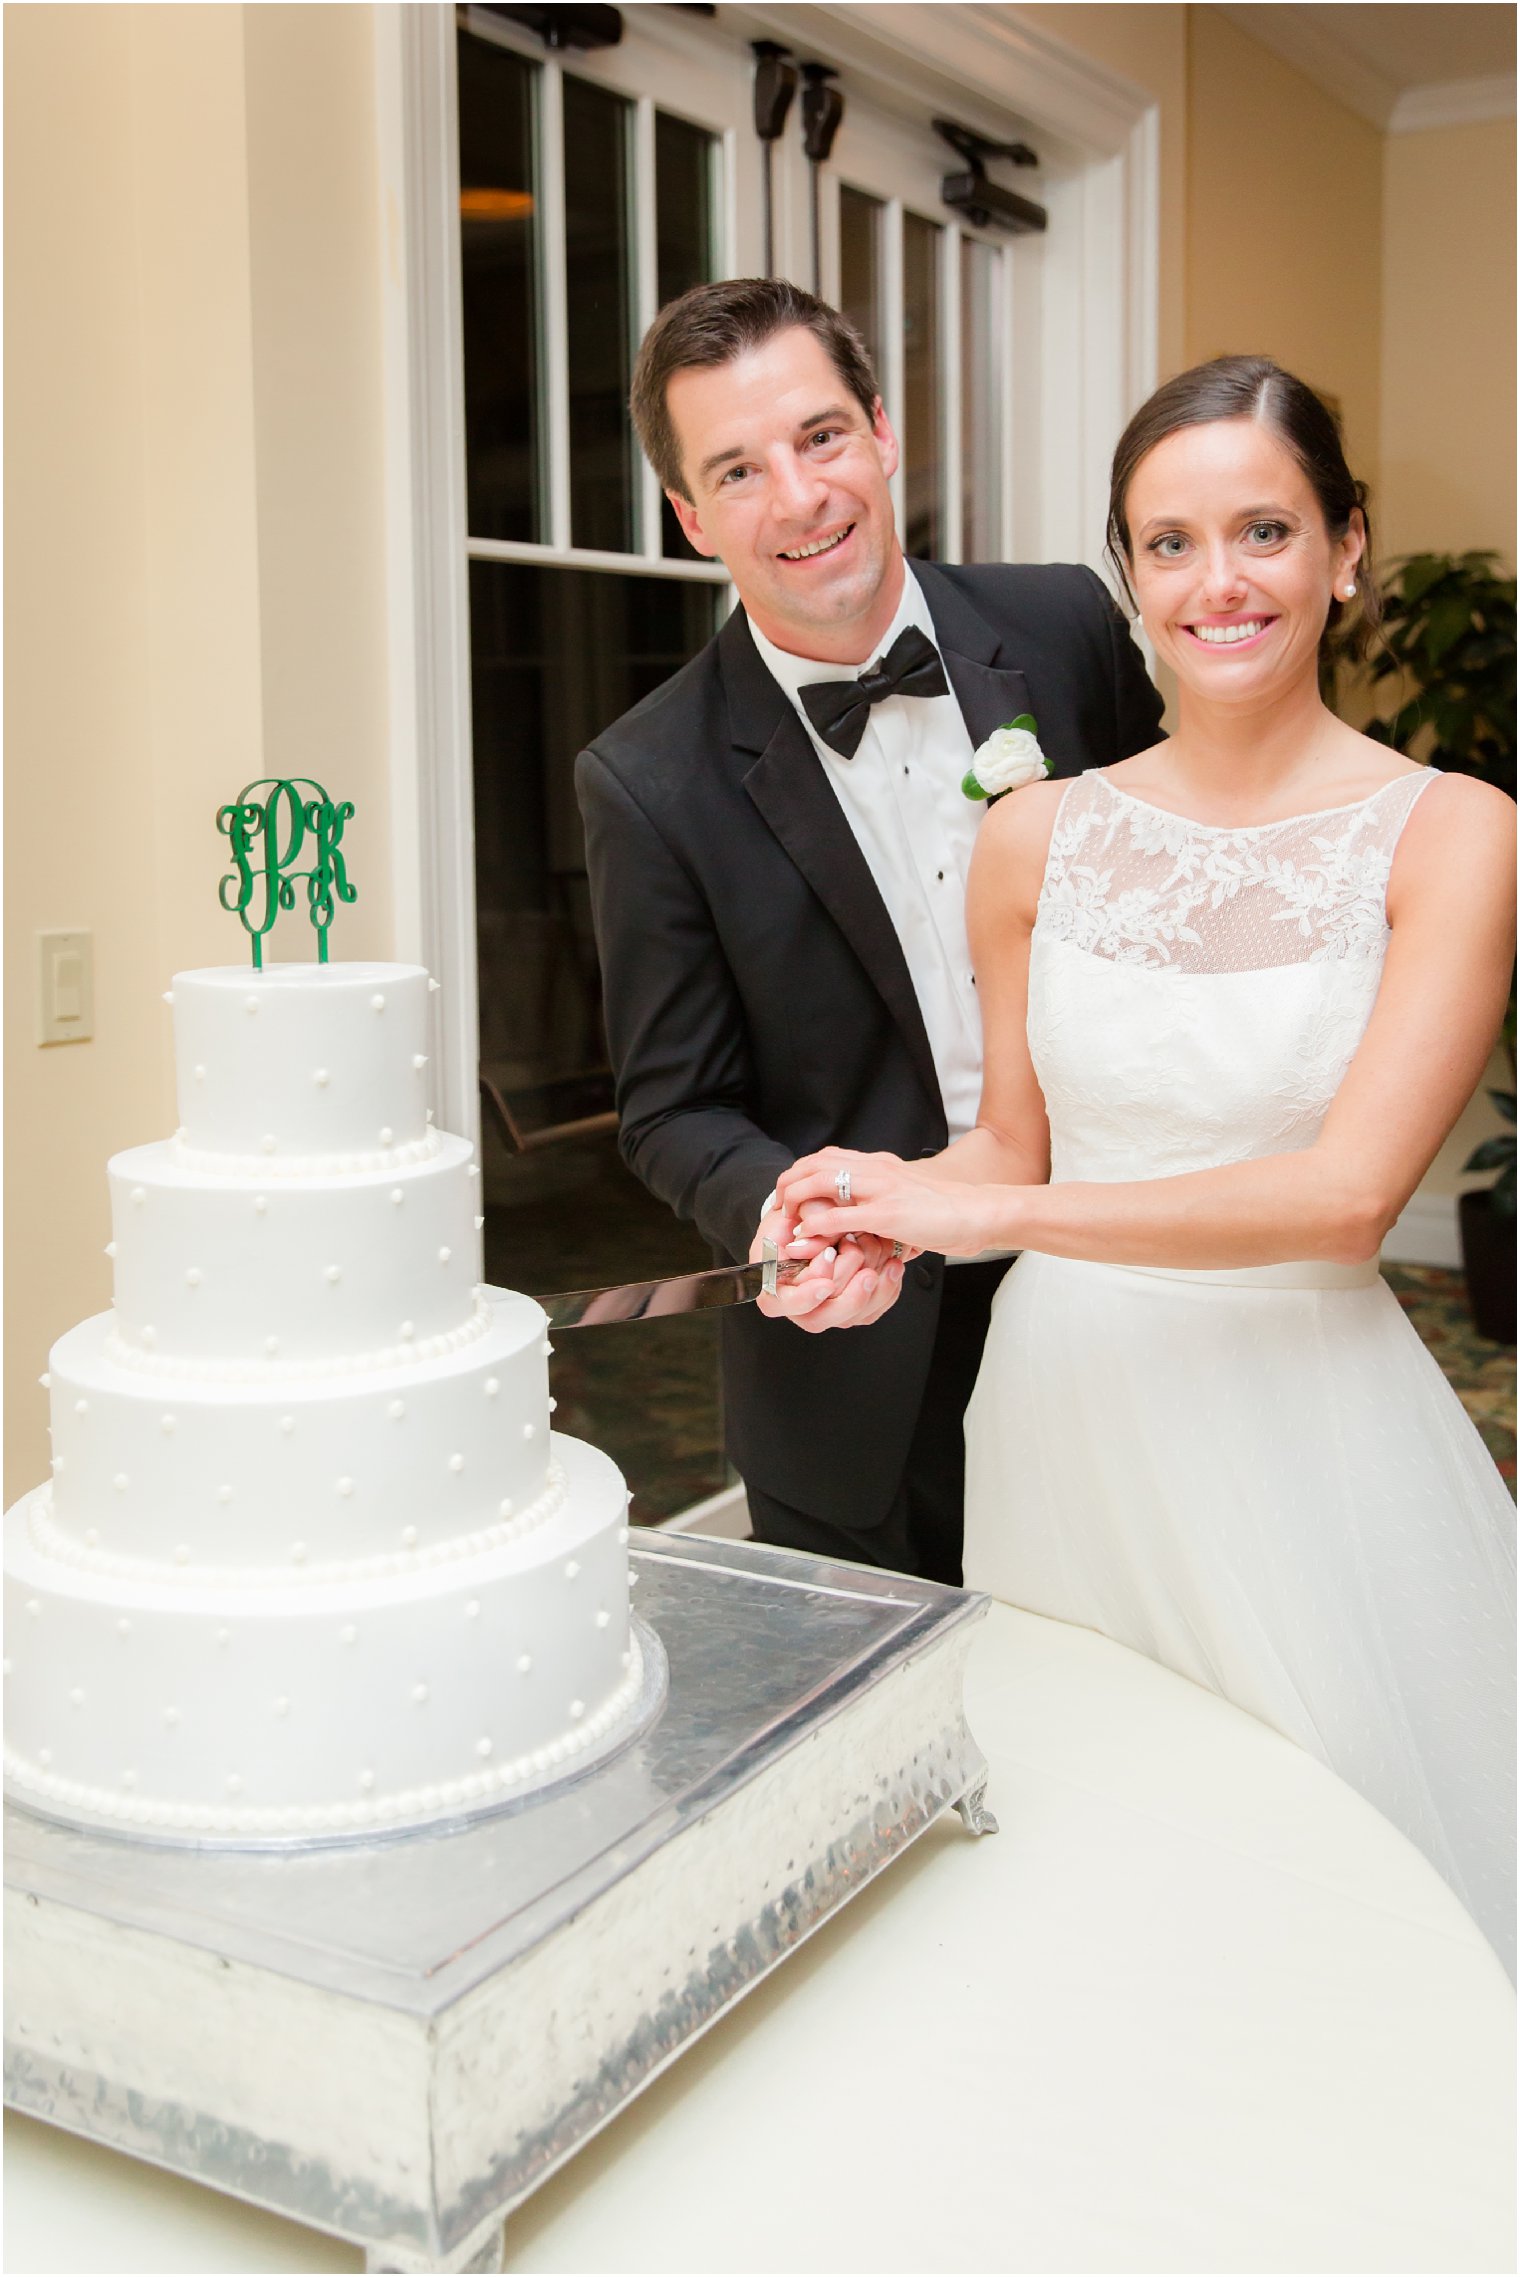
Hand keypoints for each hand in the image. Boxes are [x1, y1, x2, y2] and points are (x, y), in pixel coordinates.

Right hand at [750, 1196, 905, 1331]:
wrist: (818, 1220)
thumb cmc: (800, 1218)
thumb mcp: (797, 1213)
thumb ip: (805, 1228)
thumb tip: (811, 1247)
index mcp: (772, 1285)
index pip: (779, 1303)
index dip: (804, 1297)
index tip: (825, 1285)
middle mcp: (799, 1305)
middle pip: (821, 1317)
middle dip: (849, 1295)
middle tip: (867, 1273)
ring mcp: (826, 1309)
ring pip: (851, 1317)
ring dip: (874, 1290)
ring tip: (887, 1262)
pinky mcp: (851, 1310)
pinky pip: (871, 1311)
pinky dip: (887, 1289)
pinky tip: (894, 1267)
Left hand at [774, 1147, 999, 1256]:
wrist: (977, 1213)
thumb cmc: (942, 1212)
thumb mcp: (903, 1198)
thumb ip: (877, 1202)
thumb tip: (853, 1219)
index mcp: (878, 1165)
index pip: (825, 1157)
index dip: (799, 1173)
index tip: (787, 1195)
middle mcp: (875, 1169)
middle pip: (814, 1164)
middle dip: (788, 1184)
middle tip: (777, 1209)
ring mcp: (880, 1190)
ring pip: (821, 1182)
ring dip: (795, 1200)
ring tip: (784, 1221)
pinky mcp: (888, 1214)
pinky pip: (840, 1216)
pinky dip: (816, 1225)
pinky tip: (806, 1236)